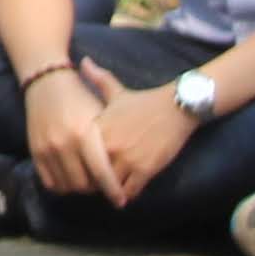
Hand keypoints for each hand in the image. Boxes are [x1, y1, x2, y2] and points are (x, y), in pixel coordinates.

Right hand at [21, 61, 125, 200]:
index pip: (101, 172)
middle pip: (83, 184)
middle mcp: (64, 143)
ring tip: (88, 183)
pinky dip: (62, 185)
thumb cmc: (81, 97)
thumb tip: (124, 171)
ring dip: (79, 188)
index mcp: (84, 133)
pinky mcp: (35, 151)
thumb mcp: (101, 113)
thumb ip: (110, 142)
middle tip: (103, 187)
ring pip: (66, 185)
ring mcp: (47, 148)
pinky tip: (71, 179)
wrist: (47, 82)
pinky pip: (49, 182)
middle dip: (96, 189)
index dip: (112, 190)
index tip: (120, 200)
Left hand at [89, 78, 199, 205]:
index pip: (78, 156)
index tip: (82, 169)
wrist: (176, 107)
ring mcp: (127, 159)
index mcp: (98, 129)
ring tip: (110, 190)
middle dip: (92, 182)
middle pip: (91, 175)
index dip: (79, 165)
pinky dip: (126, 194)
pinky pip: (129, 191)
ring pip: (109, 186)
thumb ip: (97, 79)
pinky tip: (126, 191)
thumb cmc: (145, 101)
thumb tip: (83, 61)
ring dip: (109, 190)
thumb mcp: (118, 91)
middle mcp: (109, 145)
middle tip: (95, 185)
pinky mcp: (145, 170)